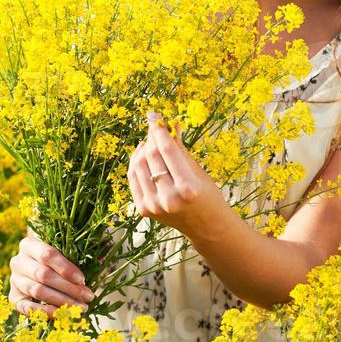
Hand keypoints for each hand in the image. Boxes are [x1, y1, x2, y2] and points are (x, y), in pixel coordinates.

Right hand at [9, 228, 94, 318]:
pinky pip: (27, 307)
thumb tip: (102, 258)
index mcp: (30, 244)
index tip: (83, 280)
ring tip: (81, 307)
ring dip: (61, 301)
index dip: (66, 268)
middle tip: (88, 296)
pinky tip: (62, 314)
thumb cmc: (58, 258)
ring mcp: (14, 280)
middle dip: (68, 288)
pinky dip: (45, 312)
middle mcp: (18, 261)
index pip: (47, 254)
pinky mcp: (13, 297)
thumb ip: (82, 252)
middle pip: (43, 275)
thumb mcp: (67, 251)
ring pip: (37, 291)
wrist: (37, 269)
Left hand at [127, 111, 228, 238]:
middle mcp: (169, 199)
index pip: (166, 150)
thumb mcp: (197, 170)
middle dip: (150, 137)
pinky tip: (142, 155)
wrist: (205, 225)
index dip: (158, 129)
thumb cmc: (206, 194)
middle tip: (152, 126)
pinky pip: (134, 179)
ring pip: (138, 166)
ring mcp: (154, 206)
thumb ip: (180, 148)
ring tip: (149, 141)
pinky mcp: (144, 210)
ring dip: (142, 149)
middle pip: (151, 156)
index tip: (153, 116)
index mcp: (188, 188)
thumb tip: (169, 122)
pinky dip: (136, 164)